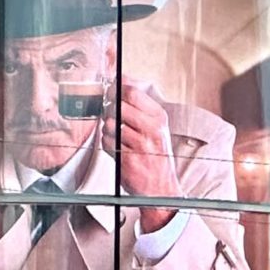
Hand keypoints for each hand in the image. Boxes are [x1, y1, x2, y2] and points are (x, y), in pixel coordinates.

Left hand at [117, 79, 182, 234]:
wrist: (162, 188)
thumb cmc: (157, 156)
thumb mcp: (157, 127)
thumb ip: (140, 106)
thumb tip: (119, 81)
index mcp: (159, 117)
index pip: (132, 92)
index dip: (115, 89)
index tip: (110, 91)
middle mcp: (152, 129)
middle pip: (117, 107)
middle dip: (110, 111)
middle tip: (114, 118)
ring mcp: (140, 145)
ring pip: (109, 125)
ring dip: (109, 131)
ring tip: (120, 139)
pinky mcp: (128, 158)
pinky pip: (107, 143)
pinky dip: (109, 145)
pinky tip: (119, 150)